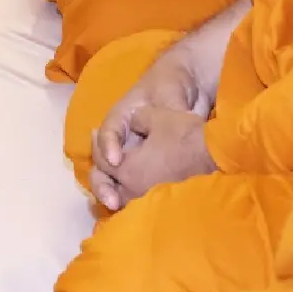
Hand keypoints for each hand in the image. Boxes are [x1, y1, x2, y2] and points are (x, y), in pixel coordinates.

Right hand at [89, 52, 203, 211]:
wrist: (189, 83)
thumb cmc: (173, 81)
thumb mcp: (169, 91)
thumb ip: (169, 108)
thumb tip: (174, 124)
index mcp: (122, 115)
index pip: (109, 130)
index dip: (109, 146)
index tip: (116, 161)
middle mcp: (122, 137)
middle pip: (103, 160)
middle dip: (104, 180)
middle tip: (111, 199)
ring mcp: (133, 153)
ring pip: (113, 175)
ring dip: (113, 192)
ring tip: (117, 208)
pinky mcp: (147, 167)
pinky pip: (132, 183)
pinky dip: (130, 197)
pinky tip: (135, 210)